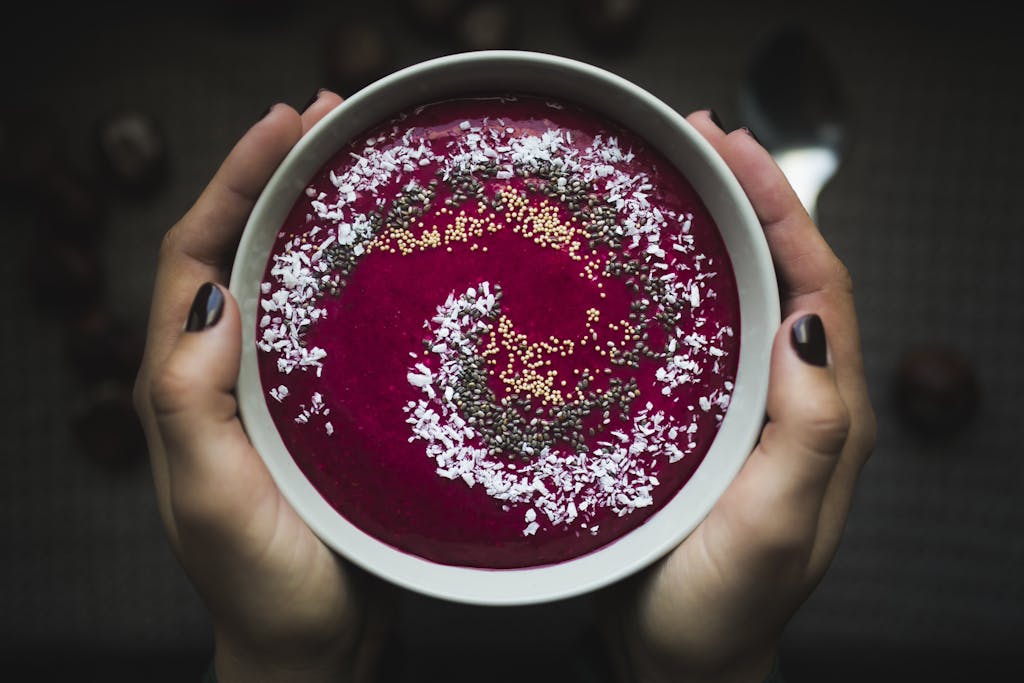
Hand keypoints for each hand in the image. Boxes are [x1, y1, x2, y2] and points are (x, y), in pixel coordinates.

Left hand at [133, 92, 390, 682]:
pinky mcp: (325, 406)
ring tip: (362, 157)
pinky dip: (354, 273)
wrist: (313, 644)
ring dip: (316, 211)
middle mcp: (227, 370)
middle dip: (277, 174)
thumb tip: (210, 296)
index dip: (235, 181)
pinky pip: (332, 322)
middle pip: (241, 246)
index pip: (196, 254)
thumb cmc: (262, 585)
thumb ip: (189, 401)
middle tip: (333, 114)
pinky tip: (395, 252)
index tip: (287, 124)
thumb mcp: (211, 500)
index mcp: (187, 382)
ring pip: (288, 277)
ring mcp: (277, 386)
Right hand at [599, 112, 876, 682]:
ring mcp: (751, 412)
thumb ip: (807, 433)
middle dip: (752, 199)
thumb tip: (808, 323)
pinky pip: (708, 339)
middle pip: (788, 276)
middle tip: (698, 140)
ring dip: (720, 234)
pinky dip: (688, 287)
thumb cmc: (720, 611)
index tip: (732, 149)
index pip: (820, 284)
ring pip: (748, 300)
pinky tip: (651, 270)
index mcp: (825, 418)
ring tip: (675, 180)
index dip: (783, 209)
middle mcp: (795, 404)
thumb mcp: (772, 530)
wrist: (679, 665)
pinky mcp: (708, 426)